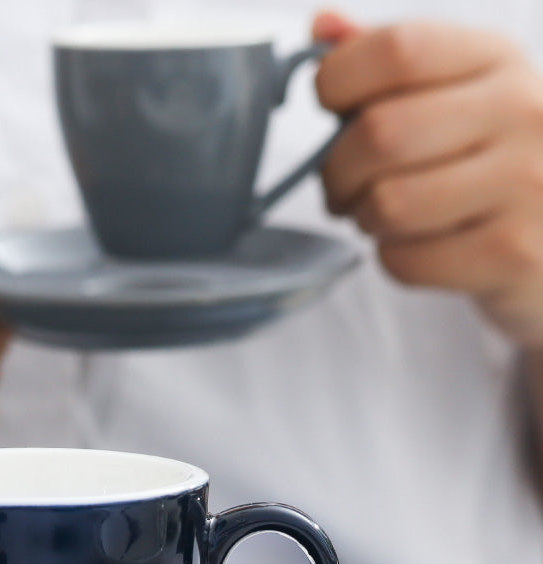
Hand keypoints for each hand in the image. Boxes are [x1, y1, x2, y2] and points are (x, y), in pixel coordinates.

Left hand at [313, 11, 542, 345]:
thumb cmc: (493, 159)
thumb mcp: (459, 92)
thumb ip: (391, 63)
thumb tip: (322, 23)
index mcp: (499, 59)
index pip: (395, 49)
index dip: (336, 81)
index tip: (333, 107)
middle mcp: (523, 110)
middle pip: (379, 133)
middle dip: (338, 171)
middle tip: (346, 187)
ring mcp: (527, 183)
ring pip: (387, 203)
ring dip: (366, 218)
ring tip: (384, 215)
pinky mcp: (514, 252)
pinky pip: (404, 260)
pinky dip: (394, 259)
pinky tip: (422, 246)